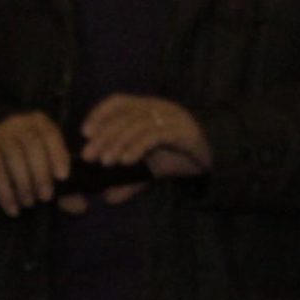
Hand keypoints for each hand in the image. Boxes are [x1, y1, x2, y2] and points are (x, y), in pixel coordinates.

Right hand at [0, 111, 70, 216]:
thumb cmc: (26, 159)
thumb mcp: (46, 167)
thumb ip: (65, 187)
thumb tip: (81, 206)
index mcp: (40, 123)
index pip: (51, 134)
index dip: (58, 154)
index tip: (63, 177)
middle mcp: (19, 123)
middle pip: (32, 144)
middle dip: (41, 174)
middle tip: (45, 197)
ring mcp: (0, 133)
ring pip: (13, 156)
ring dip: (23, 183)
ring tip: (29, 203)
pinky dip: (5, 192)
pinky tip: (13, 208)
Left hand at [79, 95, 212, 178]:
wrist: (215, 156)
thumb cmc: (179, 156)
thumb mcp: (151, 169)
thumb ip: (130, 182)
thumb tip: (107, 198)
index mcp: (147, 109)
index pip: (119, 102)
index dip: (100, 113)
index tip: (84, 132)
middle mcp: (158, 108)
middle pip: (125, 116)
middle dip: (104, 135)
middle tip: (88, 155)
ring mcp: (171, 117)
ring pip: (138, 124)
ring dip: (118, 142)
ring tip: (106, 162)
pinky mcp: (183, 131)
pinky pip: (155, 135)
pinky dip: (138, 147)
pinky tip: (126, 161)